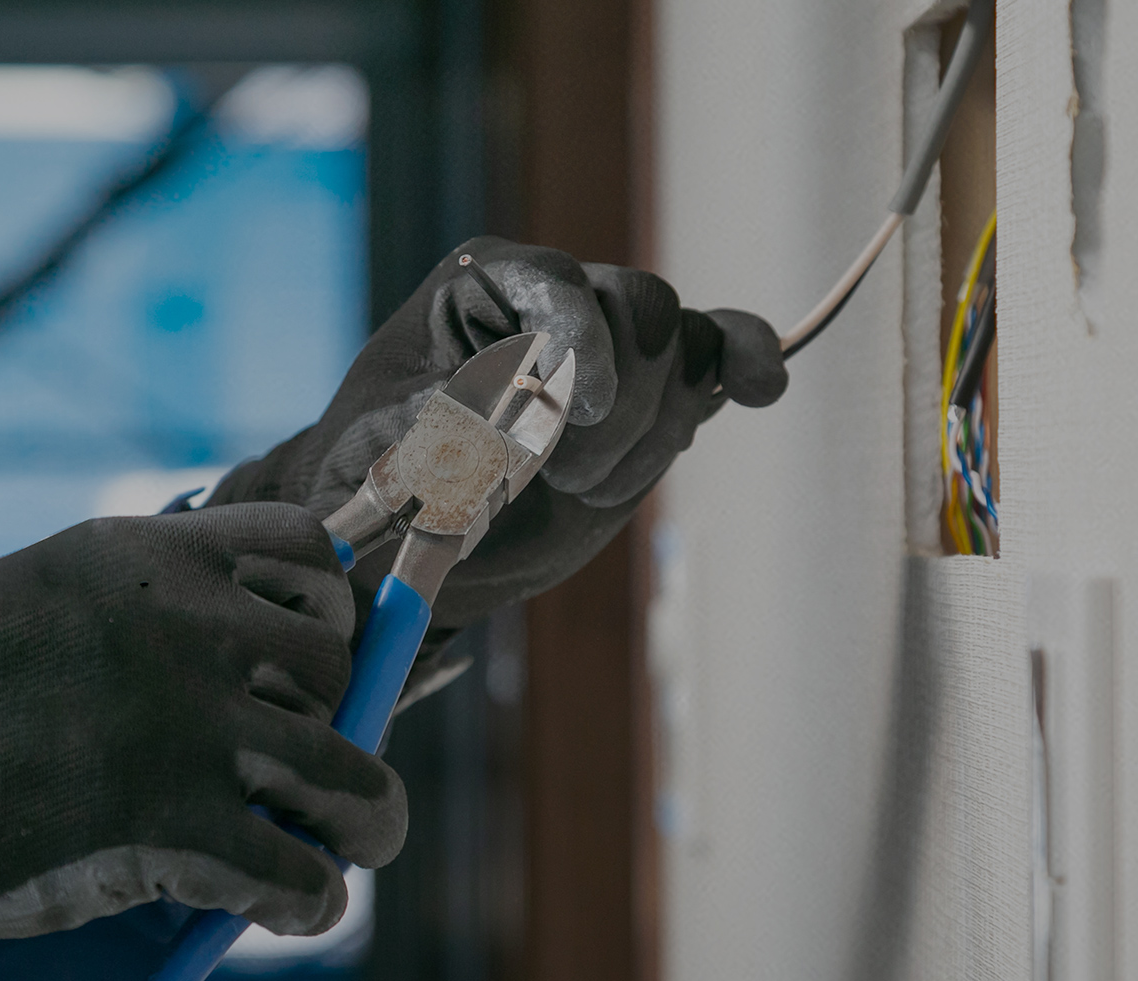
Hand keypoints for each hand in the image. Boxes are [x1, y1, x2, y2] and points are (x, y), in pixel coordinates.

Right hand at [0, 503, 405, 938]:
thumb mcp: (43, 593)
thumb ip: (137, 607)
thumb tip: (231, 652)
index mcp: (155, 555)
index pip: (305, 551)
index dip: (328, 607)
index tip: (313, 650)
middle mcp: (193, 627)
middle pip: (336, 668)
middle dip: (340, 716)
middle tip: (315, 763)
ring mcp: (194, 726)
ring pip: (349, 776)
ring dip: (365, 820)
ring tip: (356, 845)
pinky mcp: (179, 825)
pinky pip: (296, 874)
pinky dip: (307, 901)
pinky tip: (291, 909)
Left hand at [211, 236, 786, 630]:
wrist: (408, 538)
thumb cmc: (376, 477)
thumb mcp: (390, 455)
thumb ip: (452, 426)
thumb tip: (516, 407)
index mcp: (481, 285)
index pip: (557, 286)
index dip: (581, 343)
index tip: (580, 414)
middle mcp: (556, 300)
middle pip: (640, 309)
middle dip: (618, 404)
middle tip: (565, 476)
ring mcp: (614, 344)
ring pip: (683, 350)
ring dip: (648, 434)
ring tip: (580, 485)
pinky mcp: (655, 391)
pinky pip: (719, 349)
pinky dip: (745, 362)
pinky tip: (761, 388)